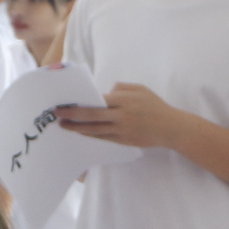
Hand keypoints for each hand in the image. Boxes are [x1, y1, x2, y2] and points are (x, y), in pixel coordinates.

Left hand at [55, 83, 174, 150]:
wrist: (171, 128)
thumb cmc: (155, 106)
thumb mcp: (140, 89)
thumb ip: (121, 88)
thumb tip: (103, 93)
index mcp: (124, 100)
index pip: (97, 100)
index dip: (80, 102)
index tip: (66, 102)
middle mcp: (121, 115)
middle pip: (91, 116)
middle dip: (72, 115)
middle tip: (57, 115)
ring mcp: (122, 130)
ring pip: (94, 130)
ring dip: (77, 128)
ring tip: (64, 126)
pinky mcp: (123, 141)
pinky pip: (102, 138)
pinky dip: (90, 135)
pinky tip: (81, 133)